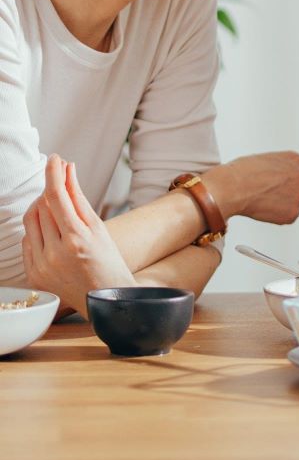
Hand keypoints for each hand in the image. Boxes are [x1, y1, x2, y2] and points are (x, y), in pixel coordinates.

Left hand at [22, 155, 135, 314]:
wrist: (107, 300)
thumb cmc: (109, 261)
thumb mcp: (99, 227)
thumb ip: (79, 198)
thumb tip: (67, 170)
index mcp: (76, 239)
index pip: (56, 196)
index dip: (53, 173)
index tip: (54, 158)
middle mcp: (55, 253)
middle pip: (41, 207)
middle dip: (49, 190)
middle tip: (60, 181)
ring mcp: (41, 266)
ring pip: (31, 222)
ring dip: (42, 207)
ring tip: (57, 206)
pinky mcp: (33, 275)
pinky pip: (28, 242)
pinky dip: (37, 230)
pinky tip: (52, 230)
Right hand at [204, 151, 298, 223]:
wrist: (232, 188)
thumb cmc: (241, 173)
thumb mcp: (265, 159)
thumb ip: (279, 167)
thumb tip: (278, 177)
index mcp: (296, 159)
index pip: (297, 172)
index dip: (284, 180)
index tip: (275, 184)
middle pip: (297, 188)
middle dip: (284, 192)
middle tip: (266, 194)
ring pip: (292, 203)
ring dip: (280, 204)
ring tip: (261, 200)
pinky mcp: (293, 213)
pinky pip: (287, 217)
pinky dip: (276, 216)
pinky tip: (263, 208)